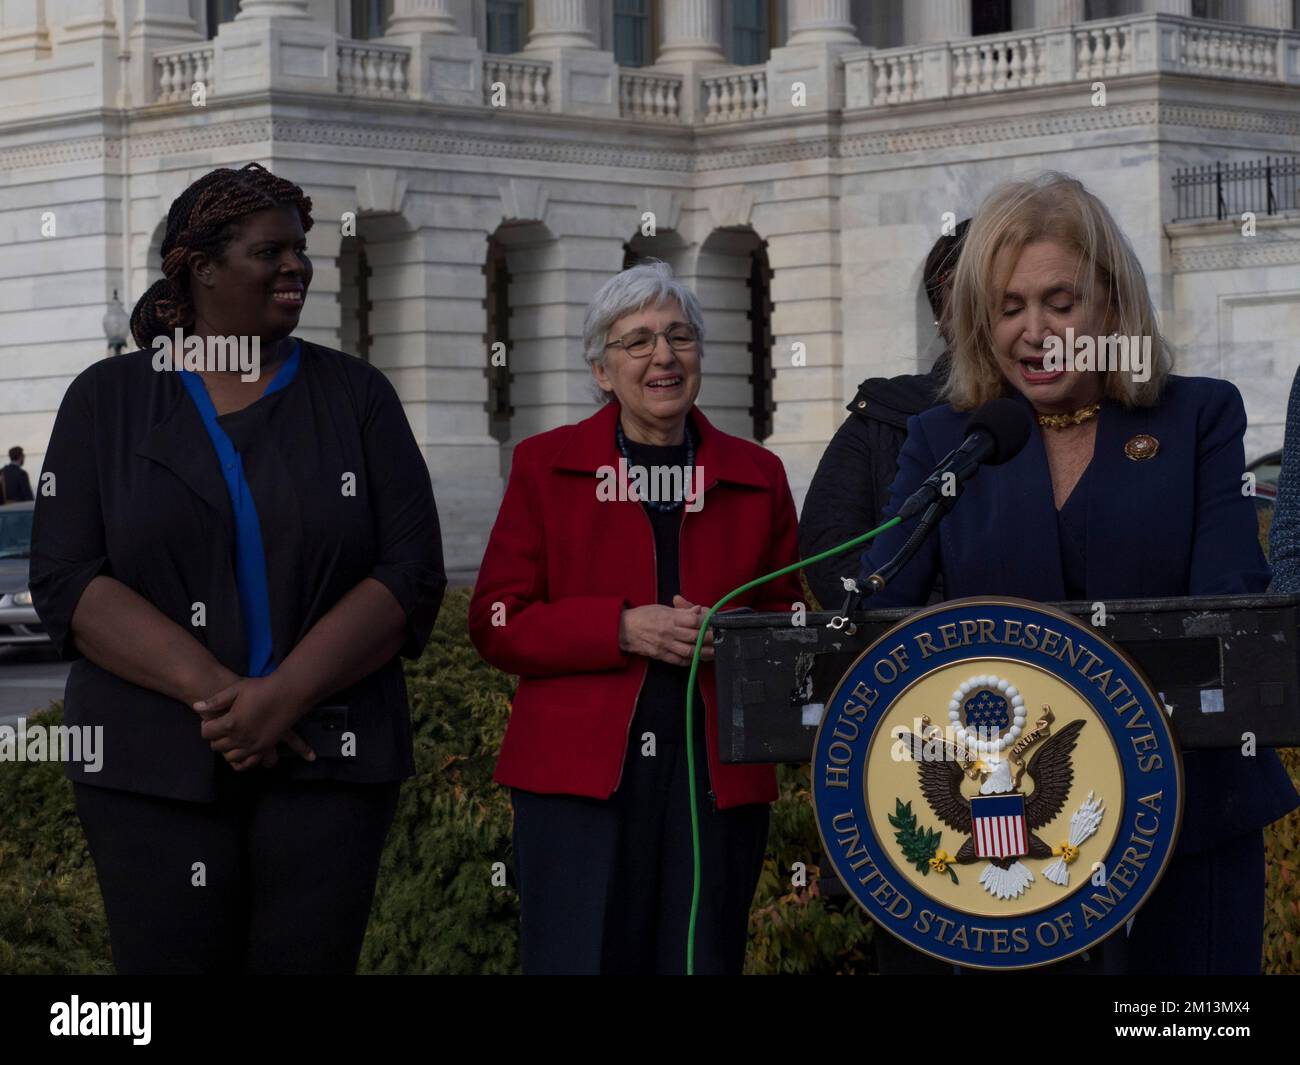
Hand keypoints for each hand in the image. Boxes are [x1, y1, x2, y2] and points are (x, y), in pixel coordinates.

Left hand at [194, 676, 315, 771]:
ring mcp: (253, 745)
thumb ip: (215, 701)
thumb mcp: (237, 689)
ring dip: (227, 750)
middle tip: (219, 727)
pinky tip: (240, 753)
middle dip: (215, 738)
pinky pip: (248, 763)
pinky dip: (241, 762)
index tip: (210, 719)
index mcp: (230, 723)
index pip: (206, 732)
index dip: (206, 725)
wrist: (289, 692)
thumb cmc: (262, 688)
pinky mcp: (265, 748)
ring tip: (230, 738)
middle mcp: (240, 738)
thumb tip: (196, 707)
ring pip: (230, 757)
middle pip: (217, 746)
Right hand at [618, 596, 713, 666]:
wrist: (623, 629)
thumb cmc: (643, 616)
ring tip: (714, 652)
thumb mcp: (662, 608)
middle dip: (711, 639)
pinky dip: (690, 660)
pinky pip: (679, 660)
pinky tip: (697, 658)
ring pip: (690, 651)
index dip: (708, 622)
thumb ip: (682, 611)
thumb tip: (699, 610)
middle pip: (695, 636)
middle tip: (721, 639)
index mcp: (670, 618)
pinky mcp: (661, 655)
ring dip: (704, 653)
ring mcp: (665, 645)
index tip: (716, 623)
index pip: (694, 621)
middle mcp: (669, 632)